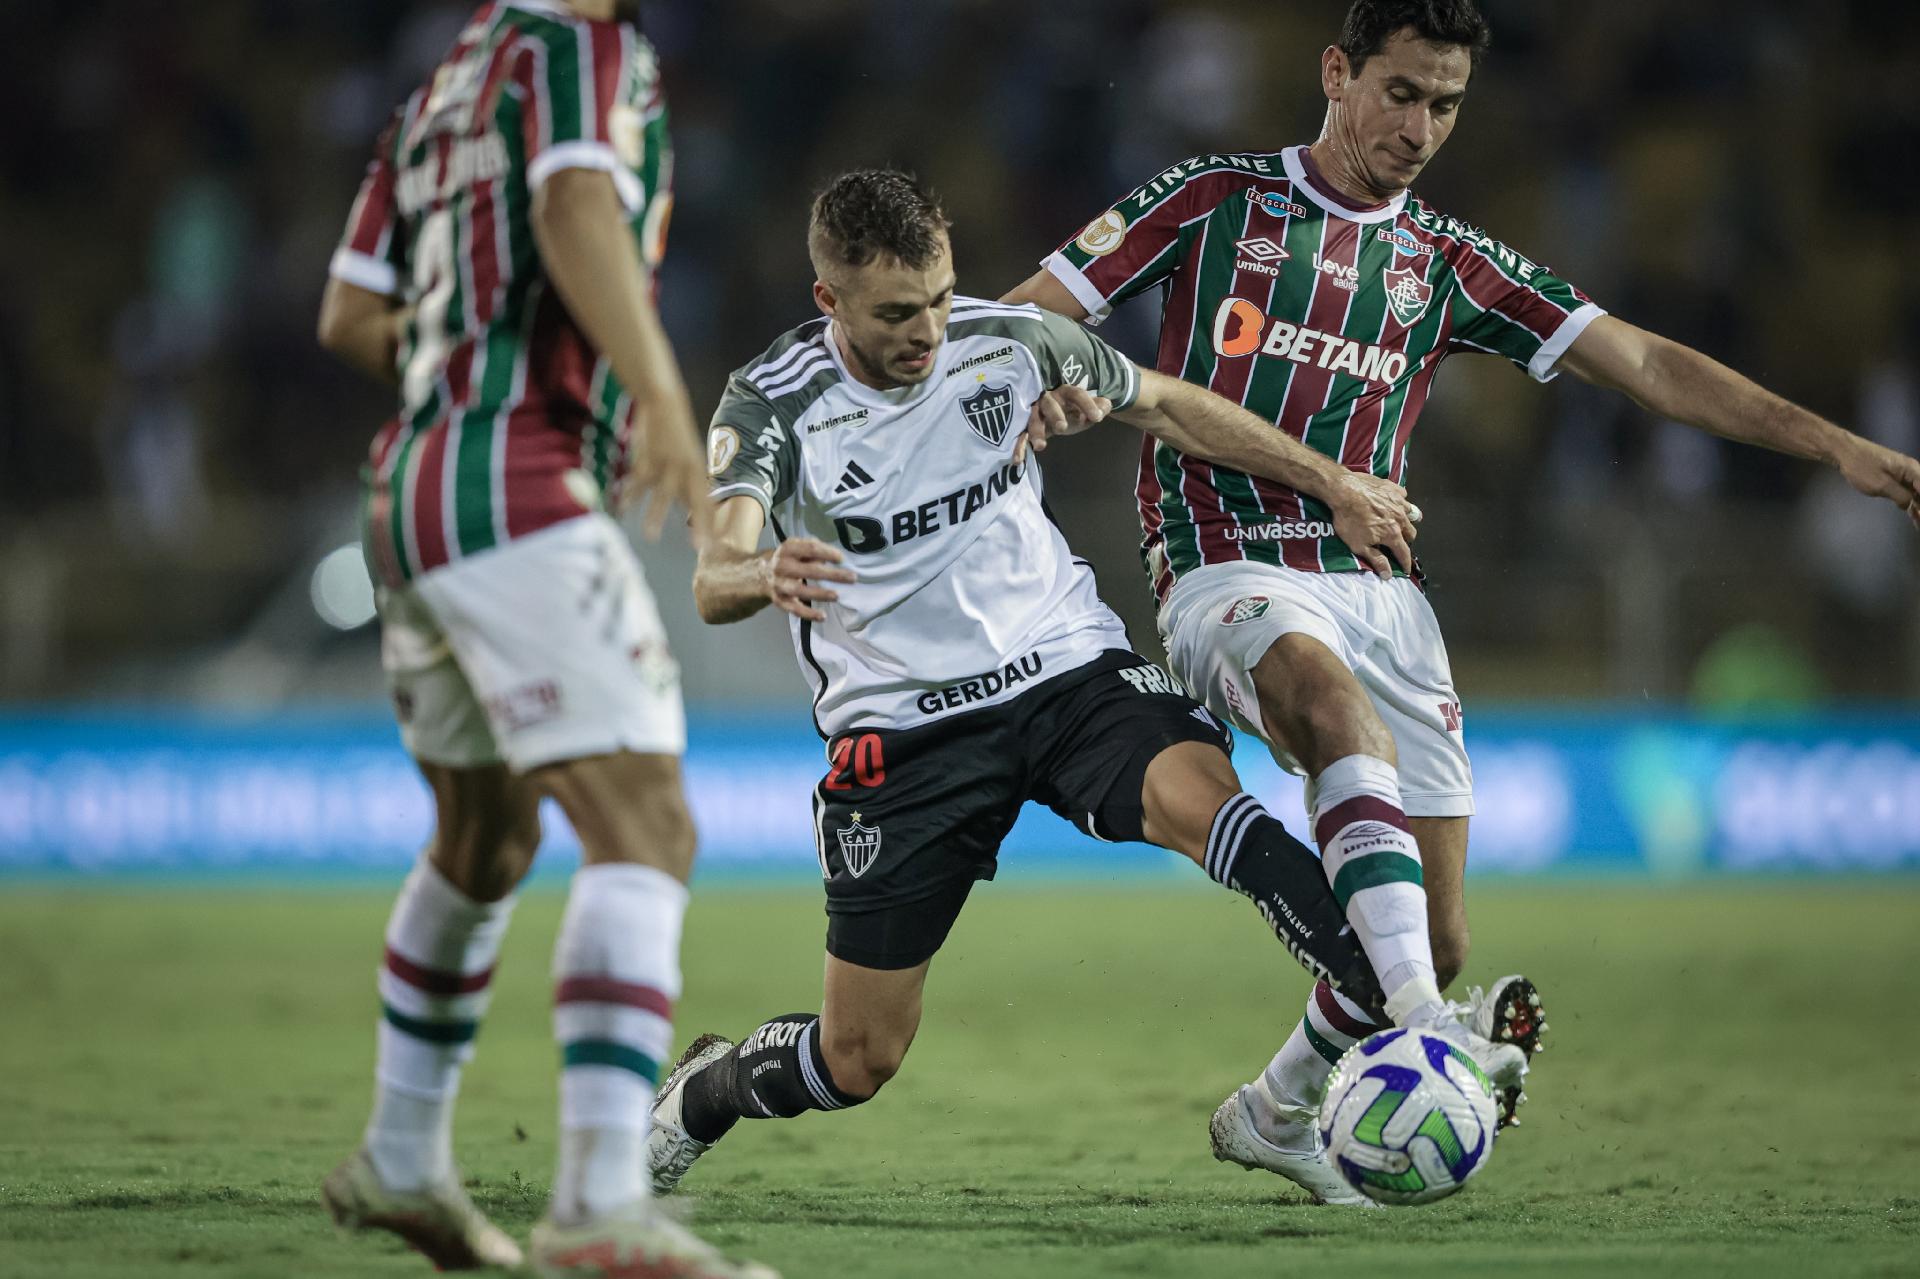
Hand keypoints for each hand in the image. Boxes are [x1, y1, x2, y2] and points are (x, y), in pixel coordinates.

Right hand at [622, 399, 714, 545]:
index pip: (708, 502)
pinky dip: (630, 496)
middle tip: (700, 547)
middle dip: (698, 525)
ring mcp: (667, 464)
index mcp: (698, 471)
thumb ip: (689, 484)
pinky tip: (623, 509)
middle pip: (694, 502)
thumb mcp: (689, 459)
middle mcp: (686, 470)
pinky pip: (638, 482)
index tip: (716, 543)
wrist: (664, 403)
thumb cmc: (676, 435)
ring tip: (651, 536)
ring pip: (663, 495)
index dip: (712, 523)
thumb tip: (691, 509)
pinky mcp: (648, 458)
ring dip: (656, 516)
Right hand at [760, 537, 857, 621]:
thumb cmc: (788, 559)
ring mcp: (779, 584)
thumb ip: (813, 549)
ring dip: (819, 594)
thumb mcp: (797, 548)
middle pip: (808, 570)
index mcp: (787, 549)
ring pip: (800, 590)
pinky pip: (794, 609)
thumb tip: (833, 557)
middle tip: (852, 578)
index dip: (827, 553)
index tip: (842, 559)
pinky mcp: (780, 601)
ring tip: (837, 596)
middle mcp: (781, 566)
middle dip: (832, 574)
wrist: (761, 574)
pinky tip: (822, 616)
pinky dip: (808, 614)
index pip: (809, 549)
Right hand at [1013, 384, 1111, 463]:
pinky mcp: (1025, 426)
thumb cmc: (1074, 410)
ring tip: (1041, 446)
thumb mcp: (1087, 410)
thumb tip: (1105, 405)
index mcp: (1066, 393)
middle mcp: (1048, 399)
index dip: (1087, 404)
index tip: (1097, 418)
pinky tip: (1018, 460)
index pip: (1077, 394)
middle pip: (1050, 404)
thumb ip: (1099, 407)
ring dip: (1035, 431)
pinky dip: (1019, 446)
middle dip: (1055, 414)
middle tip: (1062, 427)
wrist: (1058, 413)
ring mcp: (1035, 412)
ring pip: (1033, 419)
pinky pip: (1020, 434)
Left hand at [1326, 471, 1418, 578]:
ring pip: (1412, 514)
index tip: (1406, 569)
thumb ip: (1376, 559)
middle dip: (1406, 541)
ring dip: (1408, 521)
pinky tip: (1393, 504)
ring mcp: (1399, 501)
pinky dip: (1401, 502)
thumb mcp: (1359, 545)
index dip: (1406, 563)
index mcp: (1393, 533)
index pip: (1404, 553)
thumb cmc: (1348, 519)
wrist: (1342, 490)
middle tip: (1397, 543)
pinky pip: (1404, 497)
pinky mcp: (1393, 488)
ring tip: (1400, 524)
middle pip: (1411, 533)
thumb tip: (1388, 574)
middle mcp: (1400, 518)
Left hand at [1836, 437, 1919, 529]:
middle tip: (1919, 523)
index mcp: (1912, 470)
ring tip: (1918, 524)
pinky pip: (1907, 492)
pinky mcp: (1894, 478)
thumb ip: (1900, 496)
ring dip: (1918, 508)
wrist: (1845, 452)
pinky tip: (1913, 516)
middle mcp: (1912, 471)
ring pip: (1916, 494)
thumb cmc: (1862, 467)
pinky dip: (1910, 503)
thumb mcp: (1882, 485)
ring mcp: (1903, 475)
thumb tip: (1910, 505)